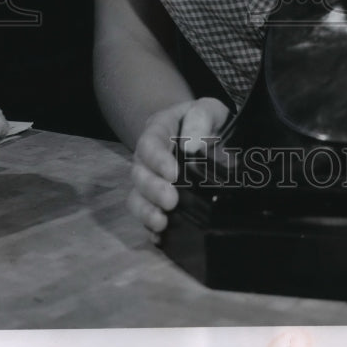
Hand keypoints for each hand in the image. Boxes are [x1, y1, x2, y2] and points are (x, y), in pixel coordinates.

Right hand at [126, 96, 229, 236]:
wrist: (206, 133)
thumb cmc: (206, 120)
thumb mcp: (208, 108)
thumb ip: (201, 118)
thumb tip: (193, 146)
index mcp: (158, 130)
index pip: (150, 144)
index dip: (158, 160)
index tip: (173, 174)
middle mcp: (147, 157)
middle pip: (139, 174)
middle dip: (152, 190)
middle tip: (171, 201)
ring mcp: (149, 180)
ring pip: (137, 197)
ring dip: (146, 212)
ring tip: (161, 223)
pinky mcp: (156, 200)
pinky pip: (146, 215)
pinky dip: (149, 228)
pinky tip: (159, 237)